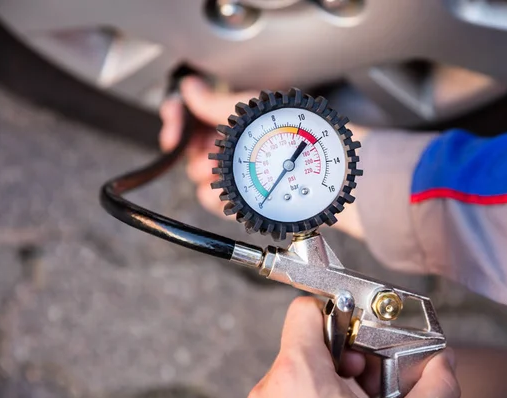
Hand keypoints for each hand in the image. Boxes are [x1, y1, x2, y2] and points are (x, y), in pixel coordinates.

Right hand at [159, 77, 365, 238]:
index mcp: (241, 119)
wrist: (333, 174)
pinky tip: (220, 195)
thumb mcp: (256, 115)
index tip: (173, 129)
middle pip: (196, 146)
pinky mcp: (250, 198)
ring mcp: (244, 171)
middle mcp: (240, 143)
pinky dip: (215, 198)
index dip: (180, 118)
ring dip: (203, 175)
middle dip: (194, 151)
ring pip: (203, 175)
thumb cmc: (307, 140)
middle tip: (202, 155)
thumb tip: (191, 89)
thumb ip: (218, 104)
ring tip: (215, 175)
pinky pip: (218, 200)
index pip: (197, 112)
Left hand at [249, 297, 459, 397]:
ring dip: (338, 385)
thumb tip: (445, 364)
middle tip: (375, 385)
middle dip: (351, 361)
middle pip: (313, 345)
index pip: (307, 309)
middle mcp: (272, 386)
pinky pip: (294, 396)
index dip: (341, 312)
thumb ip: (432, 388)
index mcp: (298, 373)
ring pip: (305, 375)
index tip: (364, 336)